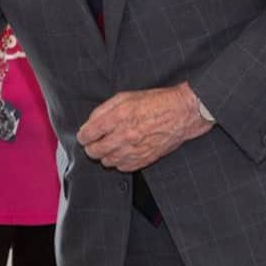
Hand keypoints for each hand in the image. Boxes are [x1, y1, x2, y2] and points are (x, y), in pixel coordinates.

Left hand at [77, 82, 211, 171]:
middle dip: (90, 147)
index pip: (89, 134)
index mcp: (118, 117)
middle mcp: (125, 135)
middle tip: (92, 143)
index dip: (83, 136)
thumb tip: (90, 123)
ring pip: (108, 161)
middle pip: (95, 151)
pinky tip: (120, 153)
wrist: (182, 113)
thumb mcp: (124, 97)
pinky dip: (118, 162)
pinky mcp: (146, 158)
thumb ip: (103, 110)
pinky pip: (124, 168)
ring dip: (104, 155)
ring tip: (107, 147)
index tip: (84, 136)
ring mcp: (136, 149)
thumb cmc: (154, 102)